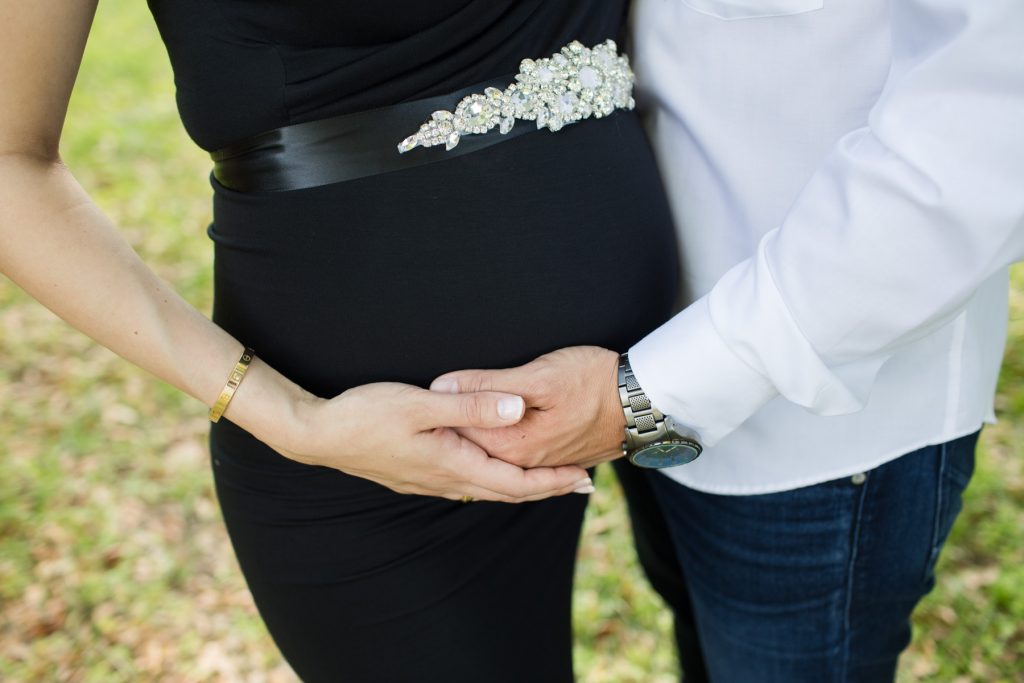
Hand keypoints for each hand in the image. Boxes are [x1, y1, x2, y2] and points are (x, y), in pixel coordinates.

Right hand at [272, 382, 592, 502]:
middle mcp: (445, 480)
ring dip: (521, 485)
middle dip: (546, 488)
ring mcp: (429, 481)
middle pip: (507, 491)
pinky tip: (495, 470)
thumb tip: (519, 410)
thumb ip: (471, 406)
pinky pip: (468, 483)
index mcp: (452, 464)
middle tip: (581, 484)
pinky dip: (494, 478)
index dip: (552, 482)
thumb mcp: (421, 404)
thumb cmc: (366, 415)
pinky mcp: (417, 474)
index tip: (584, 479)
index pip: (515, 483)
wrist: (318, 435)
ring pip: (487, 488)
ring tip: (548, 479)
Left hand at [430, 346, 625, 469]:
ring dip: (471, 442)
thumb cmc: (592, 380)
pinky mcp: (554, 459)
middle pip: (472, 447)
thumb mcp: (537, 375)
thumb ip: (487, 384)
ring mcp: (540, 463)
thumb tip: (442, 386)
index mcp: (512, 445)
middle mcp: (523, 462)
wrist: (644, 401)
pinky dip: (495, 452)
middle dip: (450, 431)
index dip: (439, 412)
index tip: (422, 394)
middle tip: (425, 411)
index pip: (458, 432)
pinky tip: (486, 444)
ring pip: (492, 455)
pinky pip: (514, 461)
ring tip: (445, 430)